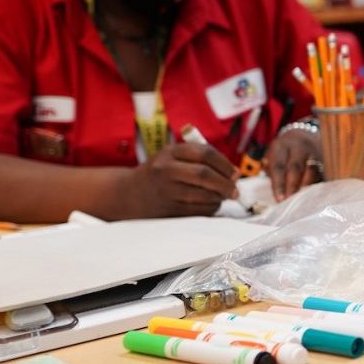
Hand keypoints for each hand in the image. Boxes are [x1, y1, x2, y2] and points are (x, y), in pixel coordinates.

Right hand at [122, 142, 237, 217]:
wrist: (128, 194)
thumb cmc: (160, 174)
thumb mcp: (172, 156)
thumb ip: (200, 158)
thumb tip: (234, 173)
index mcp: (170, 152)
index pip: (205, 153)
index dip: (225, 164)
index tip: (235, 174)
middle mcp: (166, 170)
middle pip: (204, 175)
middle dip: (225, 184)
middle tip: (235, 191)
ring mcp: (165, 191)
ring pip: (203, 195)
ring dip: (219, 198)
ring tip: (222, 197)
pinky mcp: (167, 210)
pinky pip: (197, 211)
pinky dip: (210, 209)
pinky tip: (211, 205)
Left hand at [265, 128, 321, 201]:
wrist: (304, 135)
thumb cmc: (284, 152)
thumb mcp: (273, 156)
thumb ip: (272, 172)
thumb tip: (277, 194)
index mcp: (281, 146)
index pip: (279, 166)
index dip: (279, 184)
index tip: (279, 199)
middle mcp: (298, 147)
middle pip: (296, 167)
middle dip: (293, 186)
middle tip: (290, 201)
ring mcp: (314, 151)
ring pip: (312, 170)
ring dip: (307, 186)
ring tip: (303, 200)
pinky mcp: (325, 157)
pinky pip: (323, 172)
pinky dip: (318, 185)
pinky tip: (315, 195)